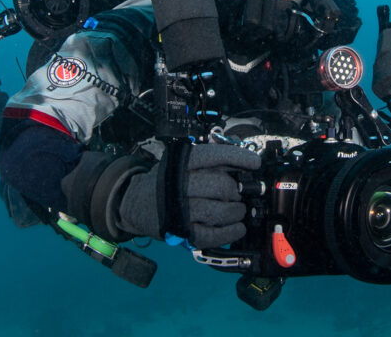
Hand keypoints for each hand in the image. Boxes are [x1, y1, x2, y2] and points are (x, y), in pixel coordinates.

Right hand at [118, 143, 260, 248]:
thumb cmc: (167, 181)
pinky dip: (230, 232)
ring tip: (238, 211)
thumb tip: (245, 165)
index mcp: (181, 162)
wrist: (135, 202)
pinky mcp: (181, 231)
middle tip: (238, 195)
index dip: (238, 157)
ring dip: (236, 212)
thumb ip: (211, 163)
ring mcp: (179, 209)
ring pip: (219, 211)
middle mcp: (179, 184)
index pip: (214, 156)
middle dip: (236, 192)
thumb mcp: (182, 163)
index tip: (255, 163)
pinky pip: (212, 235)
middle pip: (221, 185)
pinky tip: (237, 228)